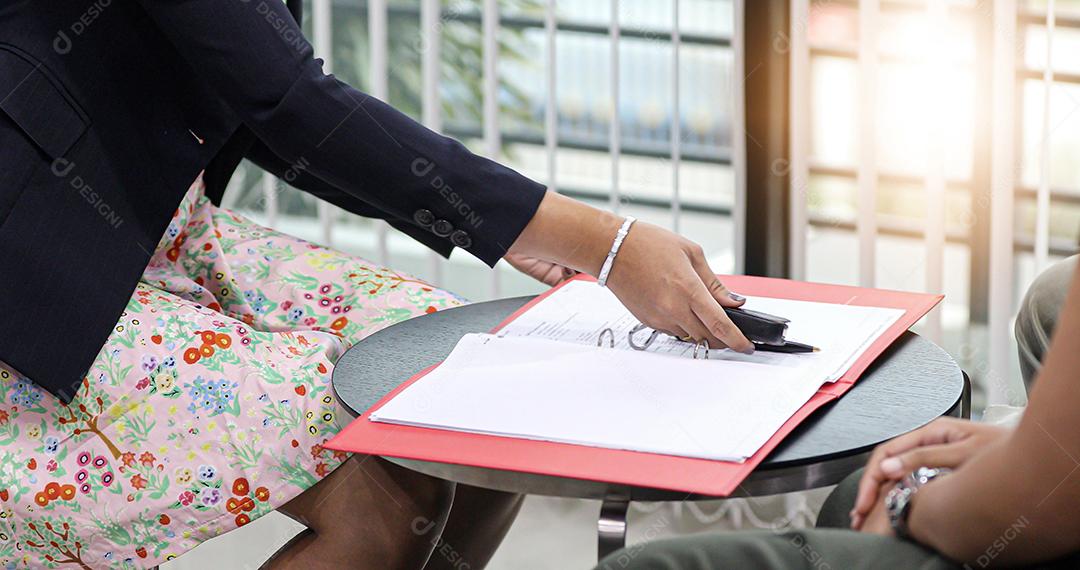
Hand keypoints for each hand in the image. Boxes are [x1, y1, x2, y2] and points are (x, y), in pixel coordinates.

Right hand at [507, 192, 753, 352]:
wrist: (612, 249)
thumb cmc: (648, 244)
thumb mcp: (691, 254)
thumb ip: (714, 283)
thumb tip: (733, 301)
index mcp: (689, 290)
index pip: (720, 325)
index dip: (737, 340)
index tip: (747, 346)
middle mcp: (674, 309)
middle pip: (707, 338)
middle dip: (722, 339)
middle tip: (731, 333)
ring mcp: (659, 318)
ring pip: (690, 336)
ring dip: (701, 332)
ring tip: (703, 314)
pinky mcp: (647, 321)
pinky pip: (672, 331)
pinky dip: (683, 326)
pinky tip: (681, 309)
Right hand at [851, 417, 1008, 529]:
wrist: (1037, 458)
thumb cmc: (1008, 449)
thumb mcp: (964, 451)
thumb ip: (924, 457)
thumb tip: (890, 465)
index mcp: (932, 431)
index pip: (888, 451)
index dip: (873, 478)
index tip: (866, 500)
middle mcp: (930, 441)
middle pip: (888, 463)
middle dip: (871, 488)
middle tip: (861, 512)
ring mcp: (935, 455)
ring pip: (896, 472)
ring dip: (880, 493)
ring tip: (869, 514)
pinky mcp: (942, 470)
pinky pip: (911, 480)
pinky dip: (896, 494)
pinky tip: (891, 506)